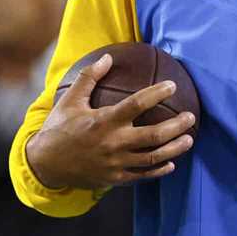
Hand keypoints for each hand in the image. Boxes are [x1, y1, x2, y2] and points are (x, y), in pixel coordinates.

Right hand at [26, 53, 196, 189]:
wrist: (45, 164)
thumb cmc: (59, 128)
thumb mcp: (70, 100)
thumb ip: (89, 78)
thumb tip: (107, 57)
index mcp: (104, 121)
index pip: (137, 104)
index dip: (157, 93)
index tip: (172, 85)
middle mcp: (113, 143)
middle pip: (154, 135)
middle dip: (176, 126)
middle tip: (191, 117)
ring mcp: (116, 163)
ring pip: (153, 158)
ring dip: (175, 149)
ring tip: (189, 139)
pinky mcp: (115, 178)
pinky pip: (143, 175)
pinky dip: (159, 170)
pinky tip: (171, 163)